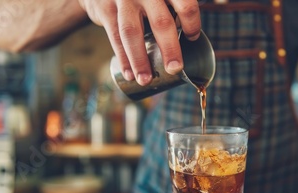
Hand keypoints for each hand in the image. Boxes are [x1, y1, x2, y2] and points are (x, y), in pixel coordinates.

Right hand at [78, 0, 200, 85]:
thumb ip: (173, 10)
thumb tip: (192, 42)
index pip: (185, 4)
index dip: (191, 22)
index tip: (192, 38)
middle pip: (161, 22)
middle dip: (169, 49)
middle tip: (175, 69)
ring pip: (132, 32)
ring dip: (139, 60)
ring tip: (146, 80)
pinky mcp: (105, 8)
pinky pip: (115, 37)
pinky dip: (123, 59)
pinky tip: (129, 75)